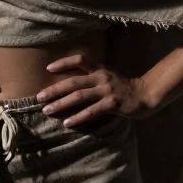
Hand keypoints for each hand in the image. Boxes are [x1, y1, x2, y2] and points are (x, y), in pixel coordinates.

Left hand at [36, 54, 156, 125]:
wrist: (143, 95)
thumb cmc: (120, 86)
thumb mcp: (106, 74)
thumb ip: (90, 75)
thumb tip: (67, 82)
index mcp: (99, 68)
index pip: (79, 60)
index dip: (63, 62)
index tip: (48, 69)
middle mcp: (101, 77)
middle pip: (73, 82)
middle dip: (54, 89)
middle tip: (39, 97)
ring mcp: (107, 90)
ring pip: (79, 97)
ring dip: (61, 104)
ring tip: (47, 110)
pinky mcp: (112, 104)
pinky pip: (91, 111)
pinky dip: (78, 117)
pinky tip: (67, 123)